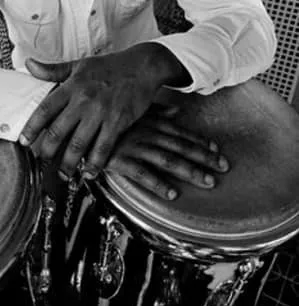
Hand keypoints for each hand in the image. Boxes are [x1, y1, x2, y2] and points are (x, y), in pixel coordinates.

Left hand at [20, 43, 188, 179]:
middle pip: (58, 131)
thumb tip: (29, 65)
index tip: (24, 141)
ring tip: (63, 175)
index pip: (45, 109)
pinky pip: (103, 148)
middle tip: (43, 162)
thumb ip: (53, 70)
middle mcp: (83, 100)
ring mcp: (101, 112)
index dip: (32, 127)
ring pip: (79, 144)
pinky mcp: (117, 122)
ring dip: (68, 163)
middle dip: (47, 151)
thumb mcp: (79, 64)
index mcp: (71, 86)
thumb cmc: (110, 66)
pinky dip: (95, 164)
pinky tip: (89, 173)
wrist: (142, 66)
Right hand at [106, 105, 229, 200]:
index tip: (217, 150)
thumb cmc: (108, 119)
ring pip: (168, 160)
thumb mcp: (133, 112)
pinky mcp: (120, 161)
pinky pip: (142, 174)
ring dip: (190, 171)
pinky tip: (173, 194)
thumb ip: (156, 112)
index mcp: (150, 123)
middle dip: (204, 158)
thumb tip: (176, 111)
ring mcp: (134, 147)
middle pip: (181, 147)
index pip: (181, 133)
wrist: (81, 127)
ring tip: (208, 182)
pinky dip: (158, 184)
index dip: (200, 142)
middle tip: (224, 168)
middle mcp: (146, 134)